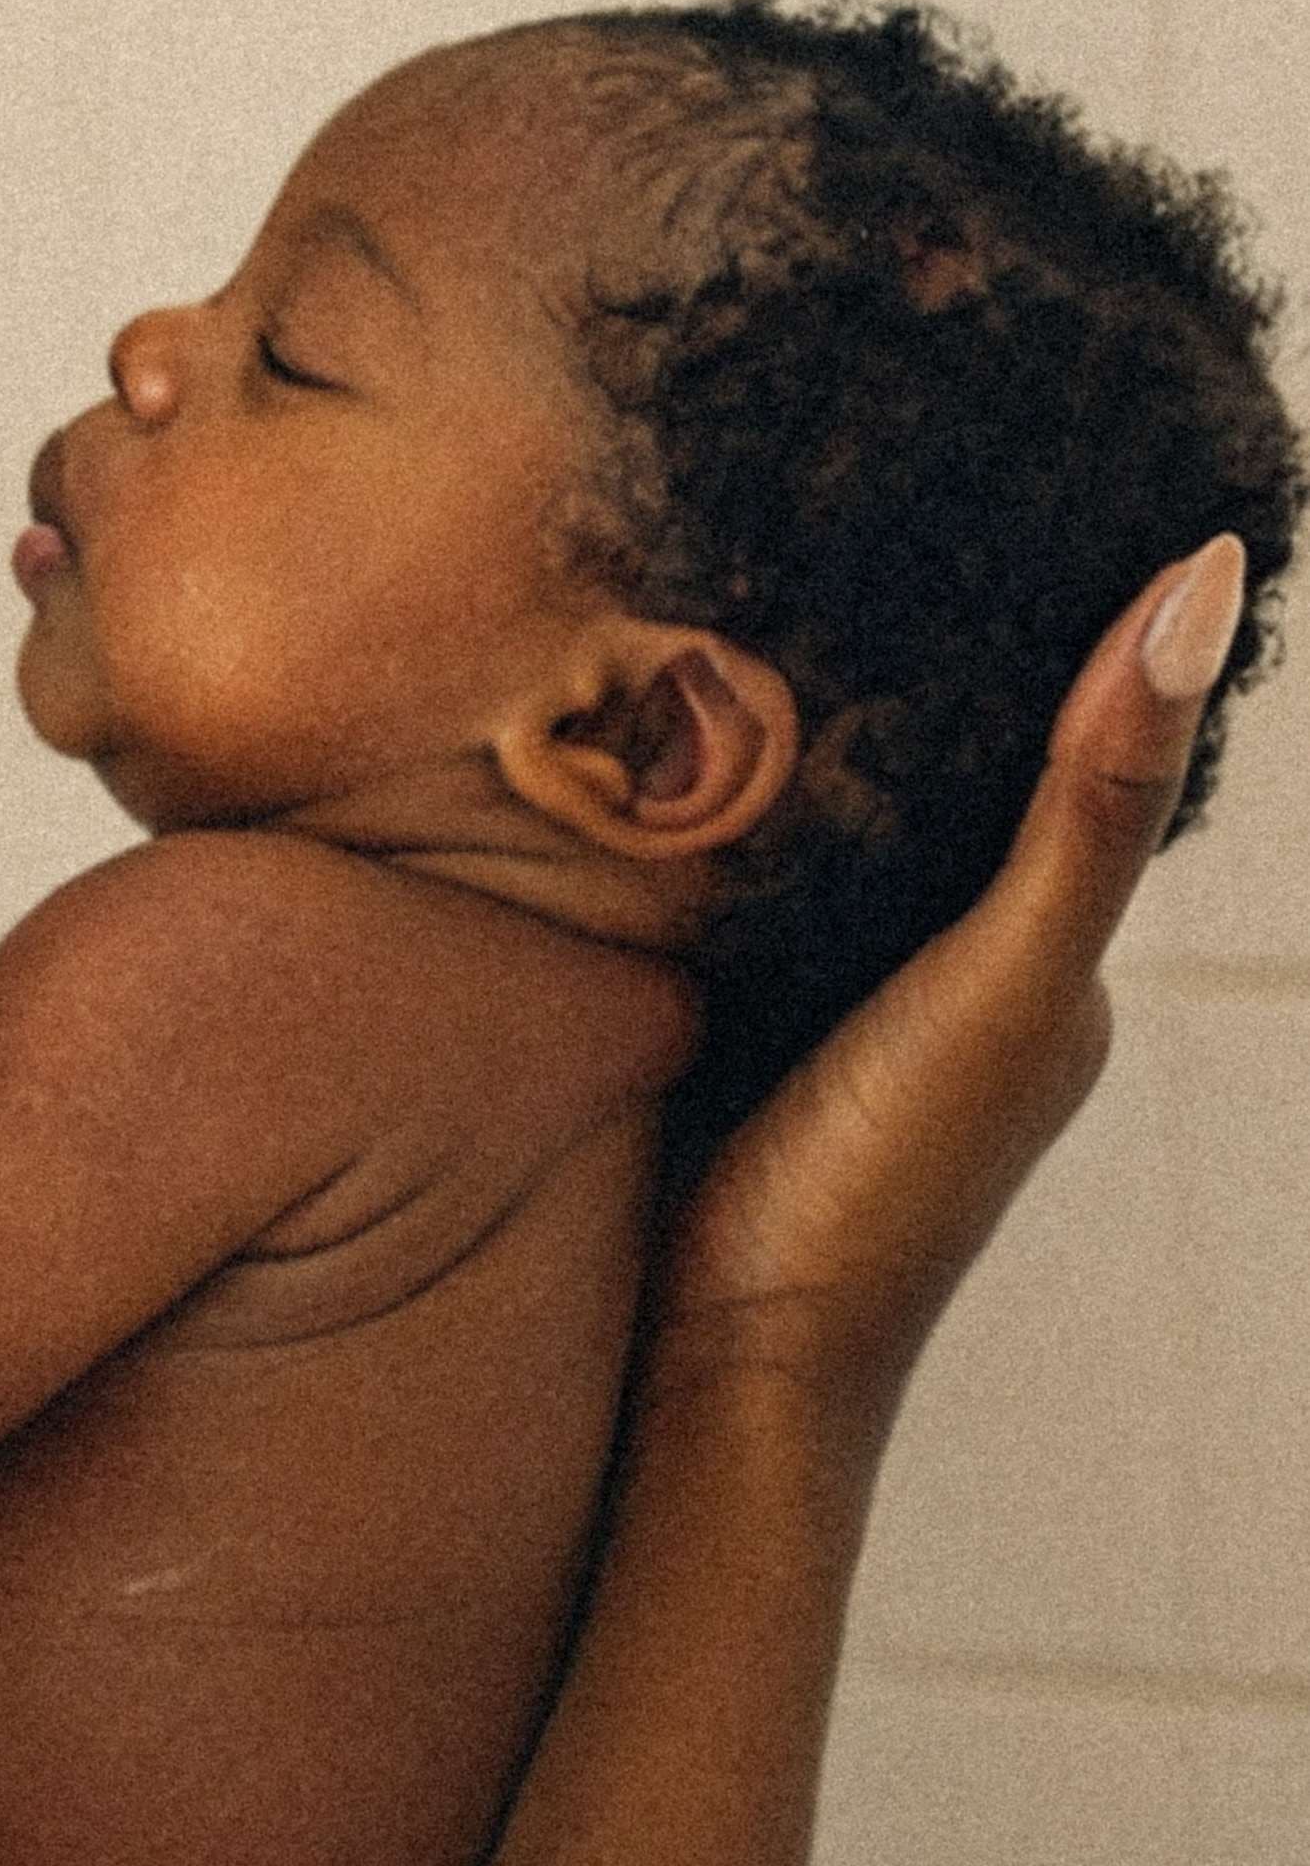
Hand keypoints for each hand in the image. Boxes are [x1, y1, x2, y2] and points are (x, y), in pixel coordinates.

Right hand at [650, 538, 1240, 1433]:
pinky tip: (666, 765)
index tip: (1018, 489)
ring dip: (805, 747)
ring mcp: (847, 1019)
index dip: (1054, 640)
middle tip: (844, 520)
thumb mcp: (999, 978)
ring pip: (845, 844)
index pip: (1071, 767)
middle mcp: (958, 990)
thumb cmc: (875, 1194)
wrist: (716, 1376)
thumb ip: (1086, 799)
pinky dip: (735, 821)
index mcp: (1047, 975)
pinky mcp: (740, 1035)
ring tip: (733, 602)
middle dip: (914, 681)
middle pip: (950, 800)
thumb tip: (1200, 585)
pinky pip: (757, 893)